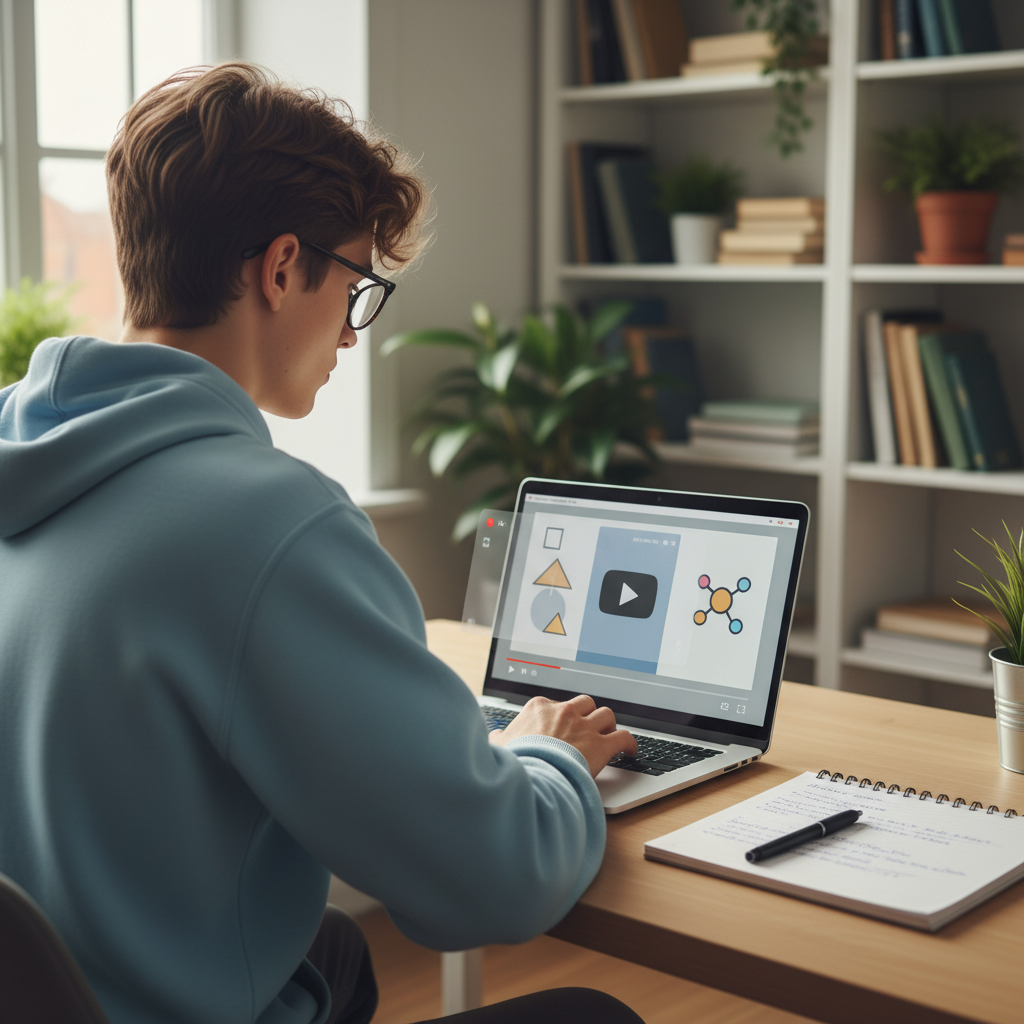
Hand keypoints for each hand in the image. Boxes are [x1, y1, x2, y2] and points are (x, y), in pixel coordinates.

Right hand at [488, 694, 636, 777]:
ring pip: (606, 715)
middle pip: (585, 704)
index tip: (564, 727)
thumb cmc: (514, 761)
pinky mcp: (601, 744)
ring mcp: (584, 726)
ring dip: (608, 725)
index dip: (563, 717)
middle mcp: (565, 711)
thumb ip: (500, 737)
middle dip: (589, 715)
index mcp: (540, 707)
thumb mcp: (499, 745)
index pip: (557, 705)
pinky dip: (629, 743)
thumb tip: (496, 736)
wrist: (530, 774)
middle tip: (589, 728)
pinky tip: (631, 750)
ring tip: (609, 735)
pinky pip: (624, 737)